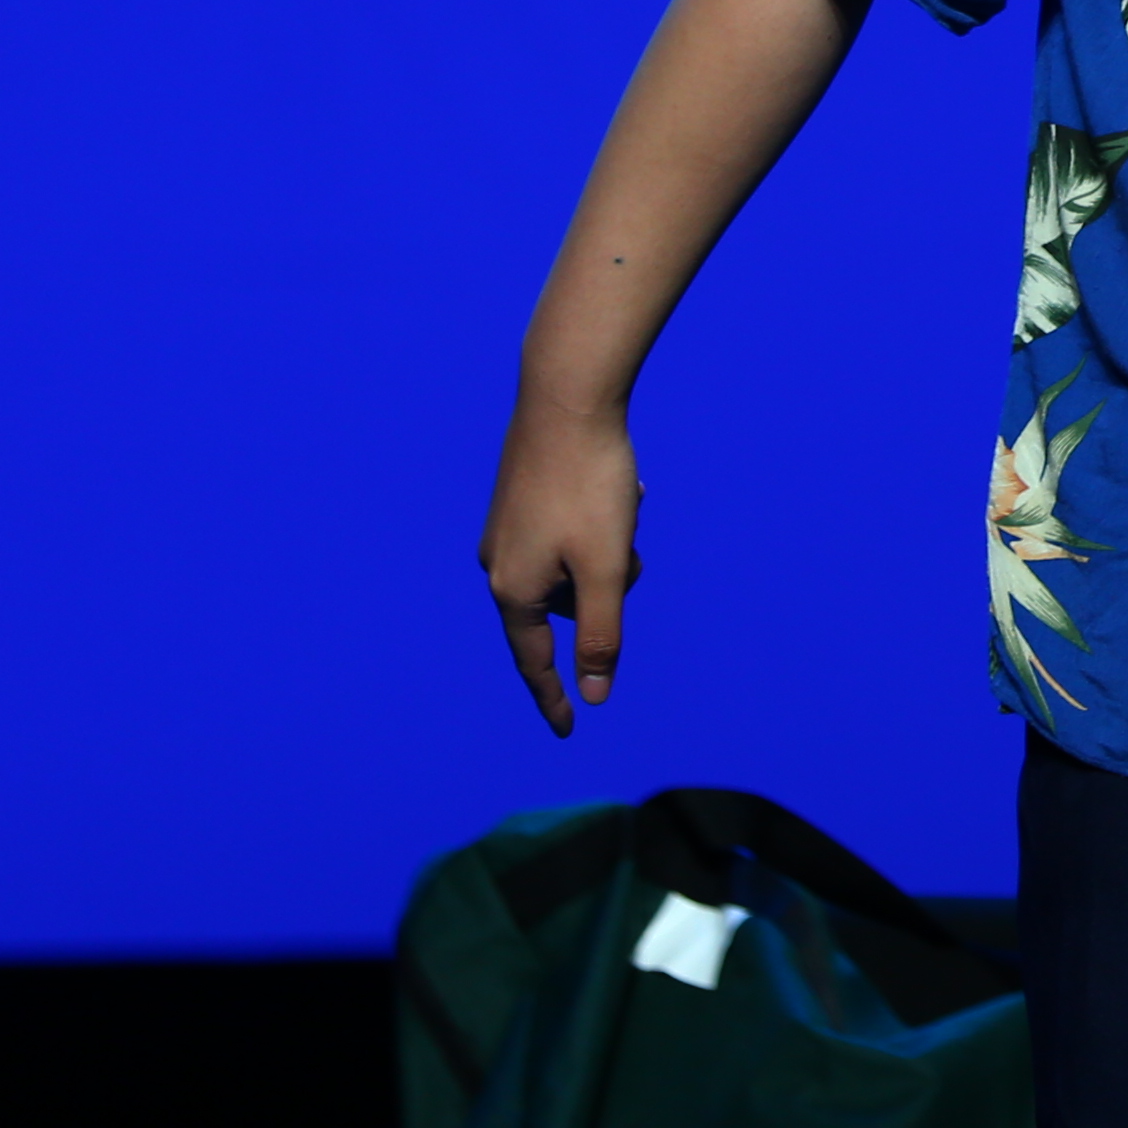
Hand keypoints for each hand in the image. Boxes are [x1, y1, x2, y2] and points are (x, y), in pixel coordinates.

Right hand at [484, 398, 642, 735]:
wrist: (566, 397)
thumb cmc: (590, 485)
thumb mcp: (607, 568)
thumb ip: (600, 634)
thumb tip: (594, 692)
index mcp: (513, 590)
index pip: (535, 662)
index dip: (556, 697)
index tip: (570, 729)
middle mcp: (498, 565)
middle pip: (568, 604)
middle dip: (608, 585)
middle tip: (629, 542)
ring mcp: (505, 532)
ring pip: (574, 566)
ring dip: (608, 549)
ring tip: (624, 505)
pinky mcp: (518, 502)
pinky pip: (570, 535)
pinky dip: (599, 524)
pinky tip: (619, 490)